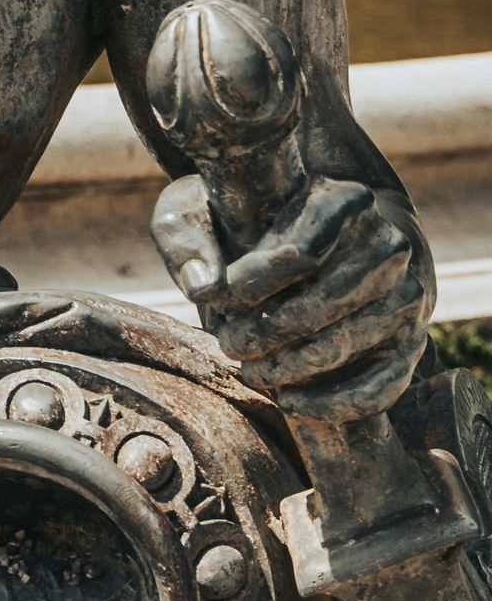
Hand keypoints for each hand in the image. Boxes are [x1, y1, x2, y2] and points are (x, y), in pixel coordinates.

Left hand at [153, 169, 431, 419]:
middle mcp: (388, 242)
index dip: (259, 280)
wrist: (318, 241)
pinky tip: (292, 401)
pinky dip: (337, 401)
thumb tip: (204, 288)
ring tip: (251, 370)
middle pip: (329, 298)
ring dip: (294, 366)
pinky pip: (383, 383)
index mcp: (342, 199)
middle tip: (230, 343)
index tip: (225, 297)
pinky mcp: (411, 340)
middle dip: (271, 329)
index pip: (305, 248)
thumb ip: (190, 242)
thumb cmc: (247, 224)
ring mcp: (406, 294)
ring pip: (350, 341)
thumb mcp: (207, 212)